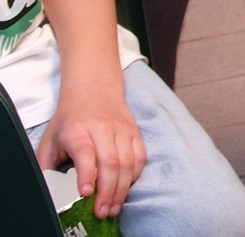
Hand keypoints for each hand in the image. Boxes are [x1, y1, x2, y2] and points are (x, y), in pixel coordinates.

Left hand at [35, 84, 145, 217]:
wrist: (94, 91)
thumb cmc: (70, 120)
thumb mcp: (50, 140)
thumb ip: (46, 167)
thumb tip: (48, 192)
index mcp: (77, 130)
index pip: (85, 152)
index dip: (87, 174)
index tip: (85, 193)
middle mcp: (102, 128)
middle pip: (110, 161)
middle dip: (107, 191)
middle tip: (101, 211)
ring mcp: (122, 130)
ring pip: (128, 162)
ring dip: (122, 188)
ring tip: (113, 207)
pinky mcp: (135, 132)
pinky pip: (140, 157)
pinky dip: (135, 176)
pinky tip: (125, 189)